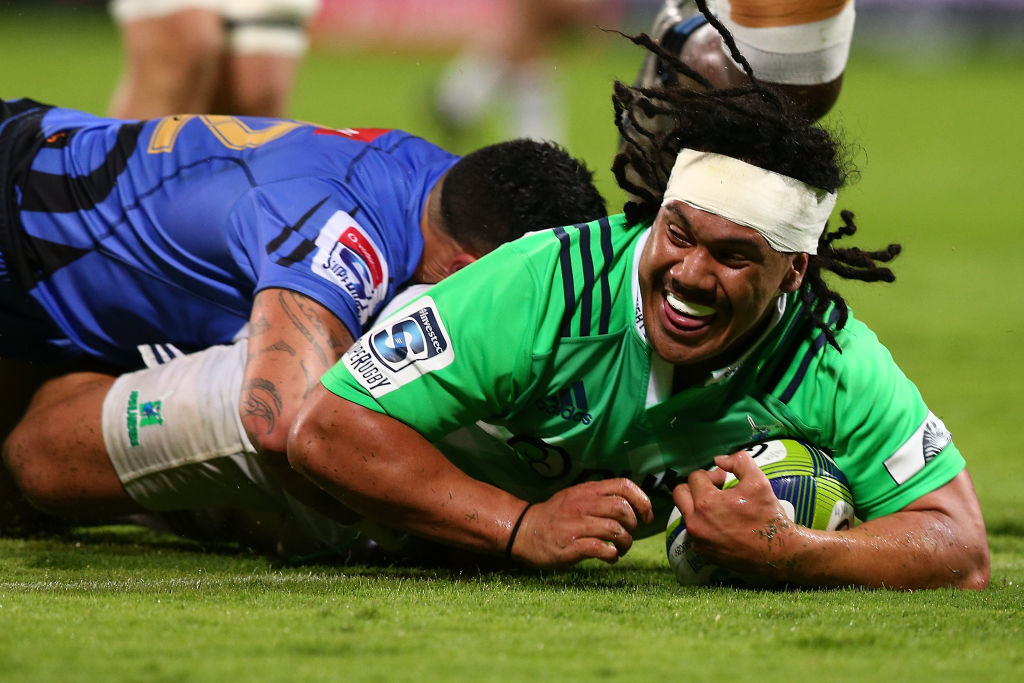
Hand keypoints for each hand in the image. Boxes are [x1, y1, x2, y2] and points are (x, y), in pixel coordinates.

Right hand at [511, 479, 653, 567]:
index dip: (641, 500)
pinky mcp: (571, 545)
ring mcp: (576, 524)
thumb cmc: (554, 516)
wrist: (523, 530)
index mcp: (587, 490)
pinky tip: (609, 557)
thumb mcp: (576, 496)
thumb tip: (629, 504)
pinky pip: (601, 548)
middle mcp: (583, 504)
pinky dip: (612, 555)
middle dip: (633, 524)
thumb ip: (599, 497)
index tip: (646, 516)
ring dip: (625, 542)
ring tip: (620, 549)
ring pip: (615, 530)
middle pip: (622, 508)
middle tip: (629, 534)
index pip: (623, 485)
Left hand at [673, 450, 797, 573]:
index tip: (724, 479)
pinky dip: (703, 524)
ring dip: (698, 506)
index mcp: (706, 503)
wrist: (778, 552)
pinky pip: (693, 531)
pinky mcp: (702, 552)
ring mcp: (697, 539)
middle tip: (715, 490)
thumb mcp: (758, 481)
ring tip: (720, 507)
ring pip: (685, 513)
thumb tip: (718, 460)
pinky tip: (721, 525)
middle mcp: (695, 522)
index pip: (695, 477)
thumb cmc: (768, 516)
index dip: (711, 474)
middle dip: (695, 487)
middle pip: (680, 494)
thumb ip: (738, 462)